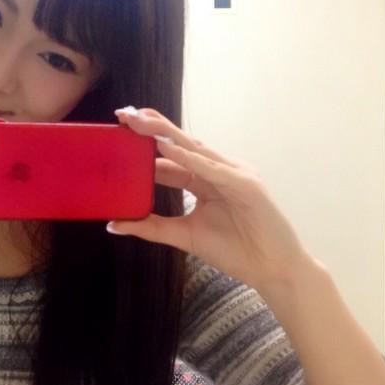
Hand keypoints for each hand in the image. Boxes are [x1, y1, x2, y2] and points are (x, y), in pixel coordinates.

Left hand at [108, 107, 311, 286]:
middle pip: (180, 145)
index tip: (119, 132)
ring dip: (166, 134)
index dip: (145, 145)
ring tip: (140, 121)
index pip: (170, 158)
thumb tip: (113, 225)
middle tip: (124, 114)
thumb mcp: (184, 235)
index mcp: (204, 180)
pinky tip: (167, 148)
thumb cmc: (234, 250)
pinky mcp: (246, 184)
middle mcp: (218, 171)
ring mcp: (234, 174)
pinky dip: (190, 158)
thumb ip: (152, 227)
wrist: (271, 269)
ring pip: (195, 149)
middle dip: (152, 128)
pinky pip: (213, 169)